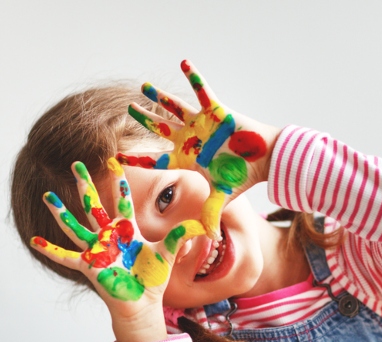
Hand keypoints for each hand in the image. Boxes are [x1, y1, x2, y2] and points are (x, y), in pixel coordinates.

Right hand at [30, 160, 204, 339]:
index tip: (114, 162)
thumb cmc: (152, 280)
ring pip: (75, 226)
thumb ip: (181, 236)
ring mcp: (97, 251)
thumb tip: (204, 225)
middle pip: (94, 205)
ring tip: (47, 196)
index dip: (119, 183)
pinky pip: (65, 256)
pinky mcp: (89, 266)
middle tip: (76, 164)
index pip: (123, 201)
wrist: (143, 304)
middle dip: (85, 185)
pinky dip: (50, 249)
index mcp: (127, 231)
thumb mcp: (168, 253)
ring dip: (61, 212)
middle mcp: (109, 237)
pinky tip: (34, 241)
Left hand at [118, 60, 279, 239]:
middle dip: (144, 120)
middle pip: (159, 129)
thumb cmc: (243, 176)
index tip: (115, 158)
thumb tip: (209, 240)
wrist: (265, 159)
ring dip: (159, 96)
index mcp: (187, 158)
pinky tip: (183, 62)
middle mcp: (190, 138)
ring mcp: (201, 123)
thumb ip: (211, 214)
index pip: (156, 159)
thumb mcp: (223, 196)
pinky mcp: (216, 109)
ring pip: (174, 107)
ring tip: (143, 87)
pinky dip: (194, 76)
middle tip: (128, 110)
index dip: (136, 159)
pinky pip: (202, 90)